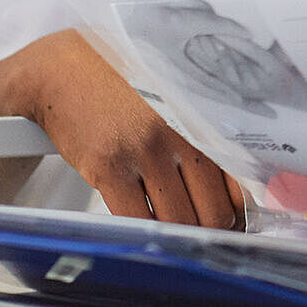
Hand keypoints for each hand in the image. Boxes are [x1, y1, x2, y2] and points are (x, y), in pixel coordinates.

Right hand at [9, 29, 243, 228]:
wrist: (62, 69)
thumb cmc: (125, 84)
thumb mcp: (178, 97)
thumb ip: (209, 132)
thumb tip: (244, 186)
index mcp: (206, 115)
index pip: (243, 180)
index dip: (241, 211)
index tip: (237, 222)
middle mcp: (183, 132)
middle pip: (215, 209)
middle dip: (212, 231)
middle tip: (203, 233)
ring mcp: (146, 150)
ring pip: (179, 221)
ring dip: (179, 236)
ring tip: (175, 232)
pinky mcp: (109, 166)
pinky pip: (138, 219)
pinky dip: (144, 233)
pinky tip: (143, 226)